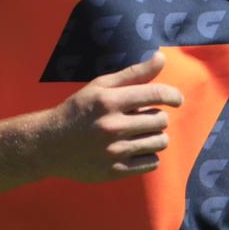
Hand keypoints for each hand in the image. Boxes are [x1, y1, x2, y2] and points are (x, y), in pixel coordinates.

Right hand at [46, 50, 182, 182]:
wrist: (50, 143)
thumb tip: (161, 57)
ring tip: (142, 132)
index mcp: (110, 100)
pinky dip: (149, 155)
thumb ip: (134, 73)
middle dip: (158, 116)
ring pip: (159, 142)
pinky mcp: (114, 171)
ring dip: (156, 136)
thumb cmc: (79, 109)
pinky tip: (136, 148)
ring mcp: (114, 151)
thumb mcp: (101, 85)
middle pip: (160, 120)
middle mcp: (112, 126)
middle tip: (145, 116)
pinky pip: (151, 163)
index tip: (177, 99)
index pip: (155, 95)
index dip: (173, 95)